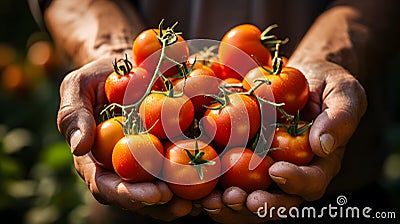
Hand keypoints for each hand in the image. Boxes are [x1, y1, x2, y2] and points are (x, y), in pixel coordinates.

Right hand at [57, 57, 191, 220]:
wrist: (129, 68)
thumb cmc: (99, 79)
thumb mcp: (78, 87)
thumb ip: (73, 114)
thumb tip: (78, 146)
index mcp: (97, 161)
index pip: (109, 186)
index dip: (130, 194)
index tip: (154, 194)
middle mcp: (124, 169)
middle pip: (141, 196)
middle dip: (163, 205)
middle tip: (185, 206)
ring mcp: (148, 163)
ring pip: (165, 190)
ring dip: (186, 199)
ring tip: (207, 202)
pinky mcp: (170, 151)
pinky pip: (185, 167)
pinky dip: (201, 176)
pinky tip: (218, 179)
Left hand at [201, 60, 366, 222]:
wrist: (302, 79)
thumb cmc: (328, 85)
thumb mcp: (344, 93)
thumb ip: (340, 119)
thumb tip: (324, 146)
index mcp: (320, 164)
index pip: (311, 182)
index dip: (296, 182)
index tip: (277, 172)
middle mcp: (292, 174)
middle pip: (276, 201)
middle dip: (255, 205)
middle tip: (234, 199)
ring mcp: (266, 170)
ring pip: (249, 198)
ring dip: (229, 205)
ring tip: (210, 201)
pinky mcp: (244, 160)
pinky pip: (230, 179)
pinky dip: (214, 186)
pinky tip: (197, 184)